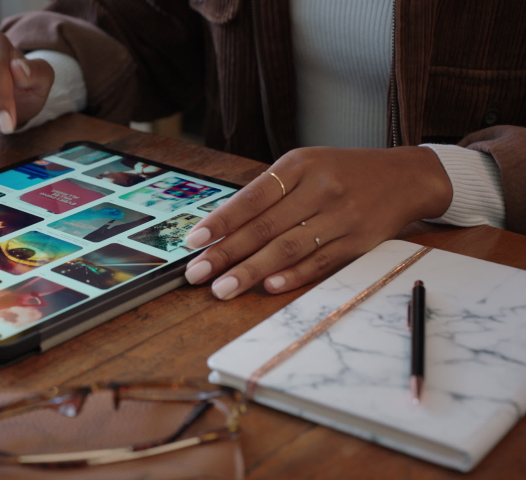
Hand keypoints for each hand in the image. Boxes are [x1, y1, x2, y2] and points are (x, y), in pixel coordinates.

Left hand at [182, 146, 452, 299]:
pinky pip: (321, 262)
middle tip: (197, 274)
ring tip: (223, 288)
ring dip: (252, 271)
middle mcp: (321, 189)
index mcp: (300, 165)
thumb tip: (223, 229)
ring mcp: (342, 217)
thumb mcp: (305, 167)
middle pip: (266, 227)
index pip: (252, 198)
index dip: (222, 222)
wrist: (405, 177)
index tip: (194, 241)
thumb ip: (268, 194)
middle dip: (227, 254)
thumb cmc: (341, 172)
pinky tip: (269, 287)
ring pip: (289, 248)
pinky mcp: (359, 242)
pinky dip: (294, 276)